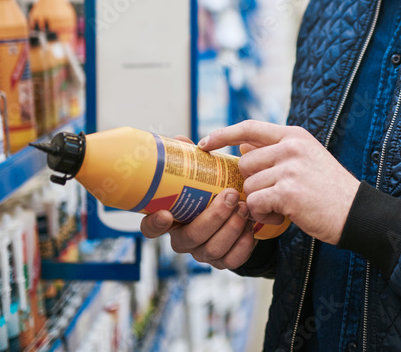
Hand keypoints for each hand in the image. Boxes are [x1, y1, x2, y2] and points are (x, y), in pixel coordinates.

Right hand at [139, 135, 256, 269]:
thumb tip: (181, 139)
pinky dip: (243, 243)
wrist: (238, 210)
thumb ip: (191, 160)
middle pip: (190, 238)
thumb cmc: (213, 189)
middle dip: (212, 217)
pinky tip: (250, 225)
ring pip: (212, 249)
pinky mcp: (223, 260)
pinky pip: (232, 260)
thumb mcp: (201, 174)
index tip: (165, 214)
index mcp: (171, 218)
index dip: (154, 225)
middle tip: (230, 195)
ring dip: (231, 227)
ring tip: (244, 206)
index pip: (150, 228)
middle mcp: (184, 238)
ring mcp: (202, 252)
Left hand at [200, 120, 359, 244]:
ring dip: (261, 202)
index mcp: (294, 135)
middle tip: (274, 196)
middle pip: (244, 164)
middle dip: (253, 184)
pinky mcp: (288, 192)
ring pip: (249, 186)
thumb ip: (276, 151)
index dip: (223, 135)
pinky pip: (255, 204)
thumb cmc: (329, 189)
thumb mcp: (306, 158)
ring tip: (284, 207)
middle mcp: (291, 147)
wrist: (356, 212)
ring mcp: (289, 168)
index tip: (205, 143)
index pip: (249, 127)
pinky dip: (265, 215)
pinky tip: (285, 215)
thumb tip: (244, 148)